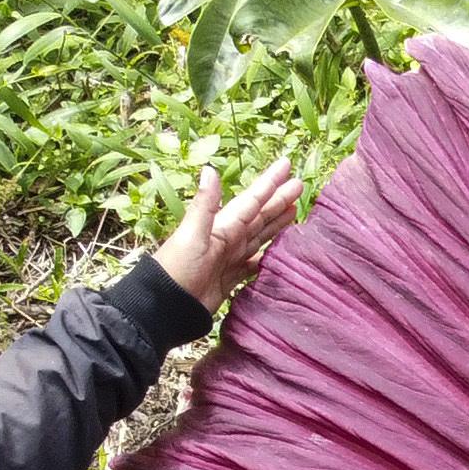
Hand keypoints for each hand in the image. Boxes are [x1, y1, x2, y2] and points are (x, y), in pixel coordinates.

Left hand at [151, 159, 302, 314]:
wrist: (168, 304)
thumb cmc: (178, 267)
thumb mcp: (192, 233)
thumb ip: (205, 205)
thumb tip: (210, 169)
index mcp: (223, 225)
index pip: (252, 200)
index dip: (269, 183)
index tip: (286, 165)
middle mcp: (228, 238)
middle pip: (260, 215)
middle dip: (278, 200)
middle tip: (300, 185)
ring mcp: (231, 257)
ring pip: (260, 235)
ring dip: (276, 223)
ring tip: (294, 211)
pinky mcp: (232, 277)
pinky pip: (257, 261)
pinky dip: (269, 254)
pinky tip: (280, 250)